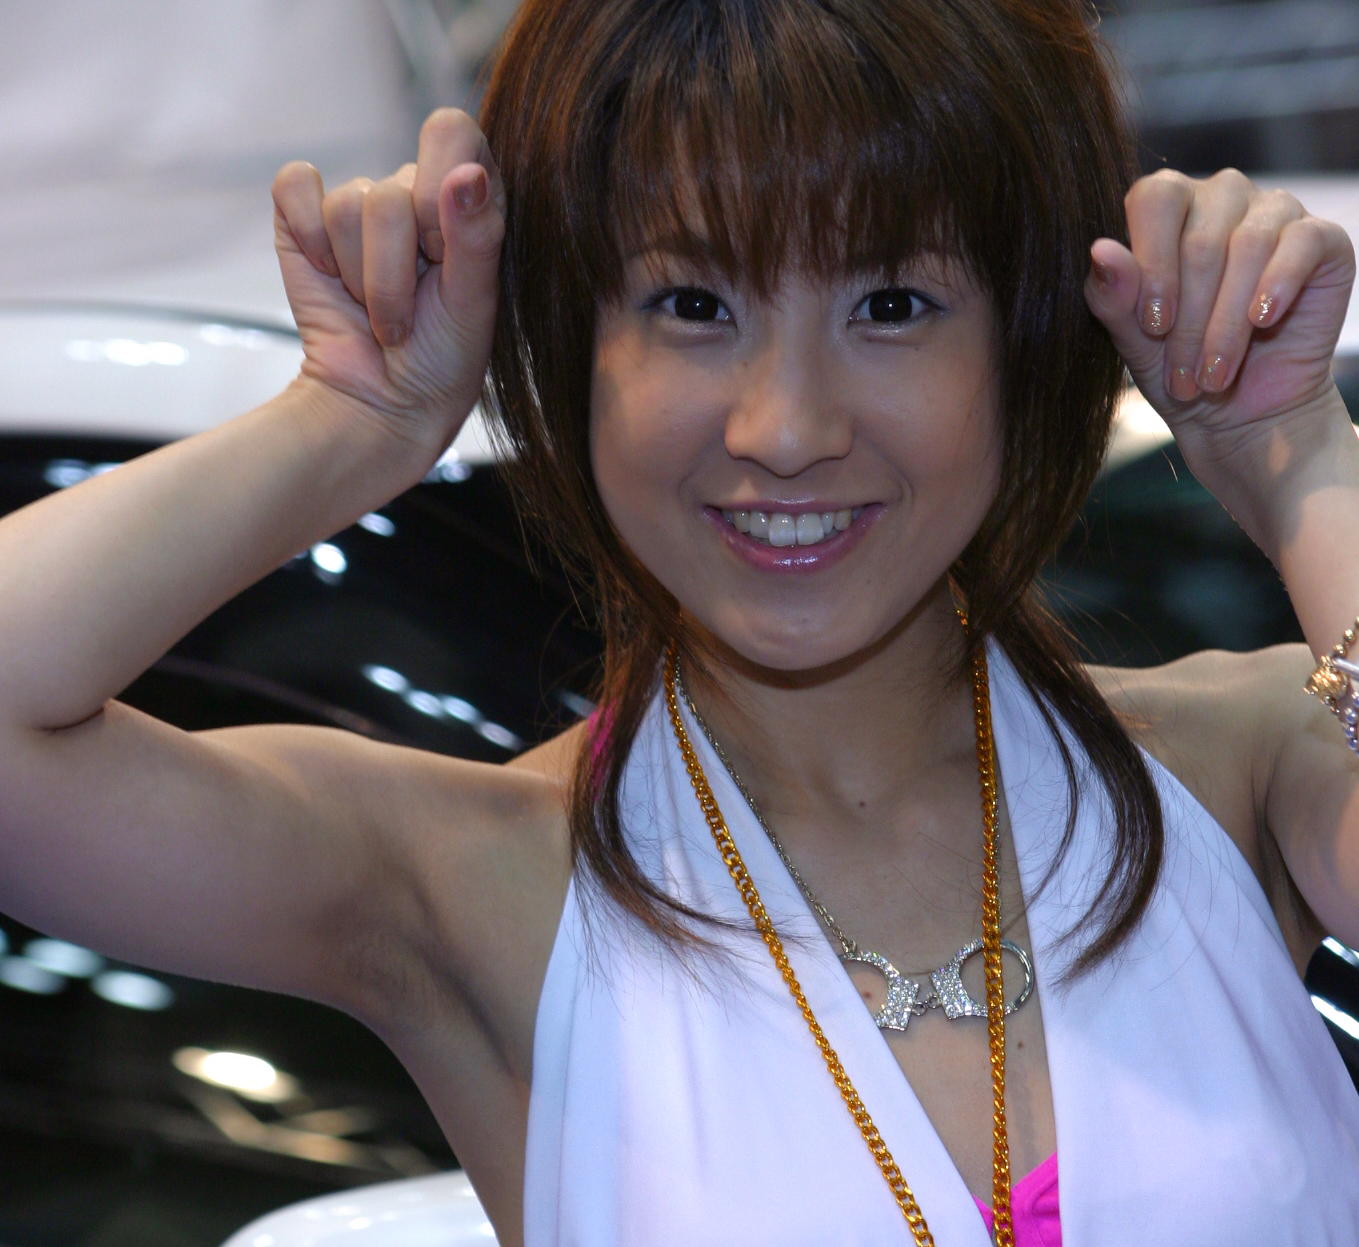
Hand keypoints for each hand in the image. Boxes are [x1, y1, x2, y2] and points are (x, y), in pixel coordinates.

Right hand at [271, 108, 504, 454]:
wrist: (382, 403)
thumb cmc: (444, 358)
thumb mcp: (474, 304)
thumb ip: (478, 235)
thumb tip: (467, 172)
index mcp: (468, 196)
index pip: (452, 132)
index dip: (438, 194)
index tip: (441, 255)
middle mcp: (414, 191)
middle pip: (389, 191)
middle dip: (393, 270)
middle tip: (408, 313)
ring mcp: (358, 204)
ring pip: (346, 204)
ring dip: (360, 278)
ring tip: (378, 313)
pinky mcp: (304, 219)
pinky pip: (295, 187)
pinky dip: (310, 242)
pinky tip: (331, 277)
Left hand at [1084, 169, 1354, 463]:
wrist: (1239, 413)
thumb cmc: (1176, 366)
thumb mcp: (1132, 340)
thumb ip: (1112, 295)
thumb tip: (1100, 250)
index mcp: (1168, 207)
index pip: (1155, 199)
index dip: (1152, 263)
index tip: (1153, 325)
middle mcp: (1221, 197)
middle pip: (1201, 238)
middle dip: (1189, 320)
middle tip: (1183, 377)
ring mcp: (1274, 211)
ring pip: (1249, 246)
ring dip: (1227, 324)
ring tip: (1214, 377)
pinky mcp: (1322, 239)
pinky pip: (1302, 242)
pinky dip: (1278, 284)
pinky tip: (1263, 320)